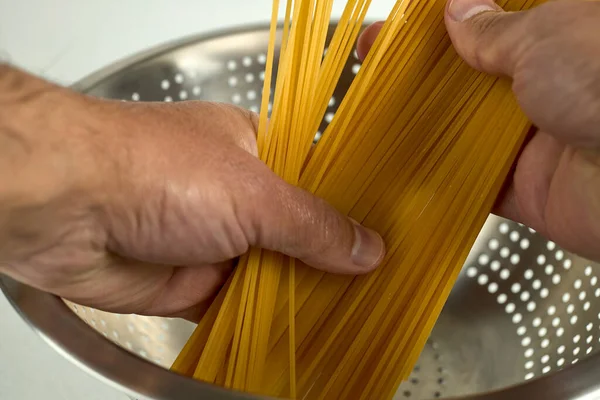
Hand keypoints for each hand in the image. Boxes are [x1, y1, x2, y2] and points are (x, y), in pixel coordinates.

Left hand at [0, 65, 383, 319]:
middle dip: (326, 258)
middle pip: (293, 231)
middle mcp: (232, 193)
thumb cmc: (148, 168)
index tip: (382, 236)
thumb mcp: (253, 193)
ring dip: (296, 293)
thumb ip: (312, 226)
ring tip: (349, 315)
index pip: (316, 179)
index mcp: (253, 149)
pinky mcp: (186, 280)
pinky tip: (297, 335)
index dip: (348, 207)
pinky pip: (236, 305)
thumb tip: (364, 247)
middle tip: (373, 285)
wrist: (62, 205)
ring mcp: (209, 238)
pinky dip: (261, 320)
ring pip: (268, 271)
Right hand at [357, 0, 599, 261]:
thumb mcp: (546, 34)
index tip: (403, 22)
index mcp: (562, 36)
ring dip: (426, 122)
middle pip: (472, 74)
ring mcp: (539, 135)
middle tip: (375, 63)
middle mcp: (552, 83)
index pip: (489, 19)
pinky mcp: (529, 185)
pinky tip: (406, 167)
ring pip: (467, 126)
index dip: (442, 18)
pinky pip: (474, 180)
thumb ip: (495, 29)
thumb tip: (461, 10)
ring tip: (376, 113)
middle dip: (423, 70)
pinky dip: (443, 178)